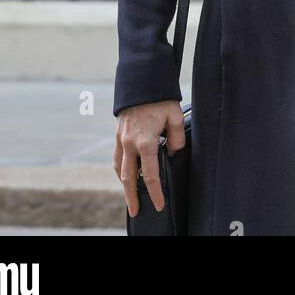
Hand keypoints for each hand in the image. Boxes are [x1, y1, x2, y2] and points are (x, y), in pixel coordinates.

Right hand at [114, 100, 185, 217]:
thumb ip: (177, 138)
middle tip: (136, 211)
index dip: (155, 192)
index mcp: (146, 142)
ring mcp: (121, 139)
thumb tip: (172, 153)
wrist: (141, 82)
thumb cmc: (161, 99)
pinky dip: (120, 169)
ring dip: (124, 184)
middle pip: (129, 178)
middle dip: (132, 197)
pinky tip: (125, 174)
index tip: (159, 205)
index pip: (151, 175)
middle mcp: (130, 144)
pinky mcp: (117, 134)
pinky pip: (117, 157)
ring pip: (120, 169)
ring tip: (130, 196)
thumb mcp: (176, 116)